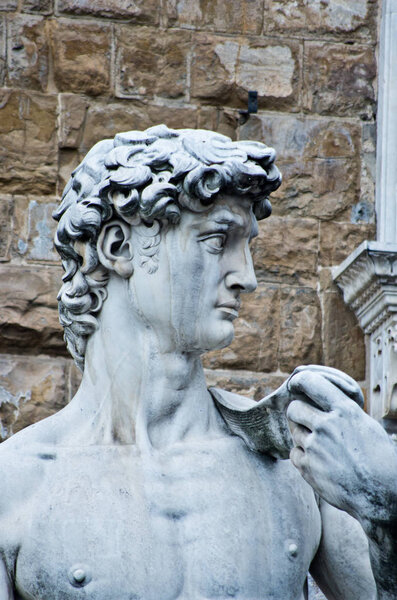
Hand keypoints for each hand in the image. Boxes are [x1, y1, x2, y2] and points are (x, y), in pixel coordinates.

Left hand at [286, 366, 396, 526]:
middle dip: (298, 413)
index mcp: (345, 411)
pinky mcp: (307, 467)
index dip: (300, 382)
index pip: (311, 383)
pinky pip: (294, 453)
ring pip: (294, 431)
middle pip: (294, 408)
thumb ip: (342, 412)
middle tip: (306, 420)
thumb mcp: (365, 425)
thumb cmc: (379, 459)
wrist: (381, 494)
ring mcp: (315, 447)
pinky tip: (318, 461)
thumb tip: (323, 401)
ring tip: (320, 445)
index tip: (296, 385)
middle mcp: (327, 425)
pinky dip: (302, 456)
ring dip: (302, 435)